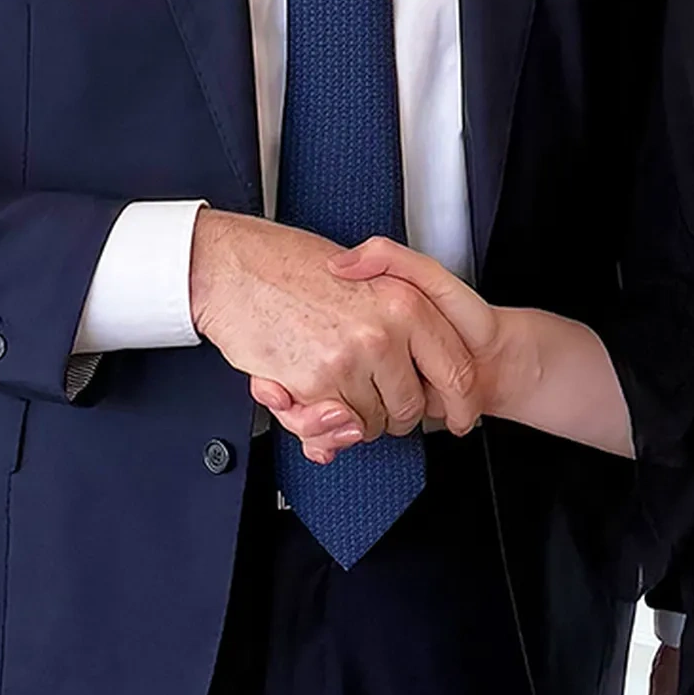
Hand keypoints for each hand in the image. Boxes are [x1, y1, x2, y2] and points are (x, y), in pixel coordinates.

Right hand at [187, 211, 481, 439]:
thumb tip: (424, 368)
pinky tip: (308, 391)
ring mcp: (350, 359)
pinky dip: (322, 422)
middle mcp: (384, 331)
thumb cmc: (291, 265)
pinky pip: (335, 428)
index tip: (456, 416)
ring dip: (354, 418)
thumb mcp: (367, 271)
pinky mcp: (315, 384)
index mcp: (407, 300)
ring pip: (372, 423)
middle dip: (395, 413)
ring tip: (333, 384)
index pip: (456, 369)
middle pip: (413, 406)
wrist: (235, 268)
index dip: (459, 402)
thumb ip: (401, 318)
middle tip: (373, 396)